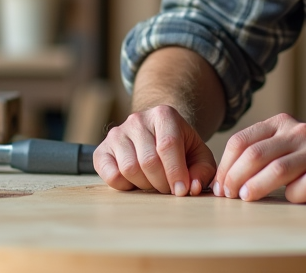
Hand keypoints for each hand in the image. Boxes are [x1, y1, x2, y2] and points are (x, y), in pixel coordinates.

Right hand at [94, 104, 216, 195]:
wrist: (156, 134)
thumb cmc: (181, 147)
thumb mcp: (199, 154)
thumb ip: (203, 170)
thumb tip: (192, 188)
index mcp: (163, 114)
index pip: (168, 145)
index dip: (176, 172)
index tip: (182, 190)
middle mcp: (137, 120)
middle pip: (148, 160)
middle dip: (162, 183)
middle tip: (169, 189)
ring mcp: (117, 133)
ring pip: (129, 169)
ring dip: (145, 185)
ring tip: (154, 183)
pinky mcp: (102, 149)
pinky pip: (111, 175)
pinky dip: (125, 186)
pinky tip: (136, 182)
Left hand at [212, 113, 305, 203]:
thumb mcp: (287, 147)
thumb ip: (261, 153)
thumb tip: (221, 179)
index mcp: (283, 123)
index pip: (242, 140)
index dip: (225, 165)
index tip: (219, 186)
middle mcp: (300, 132)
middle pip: (255, 154)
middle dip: (235, 178)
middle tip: (228, 196)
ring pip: (278, 169)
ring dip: (256, 187)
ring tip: (246, 198)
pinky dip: (293, 195)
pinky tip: (290, 199)